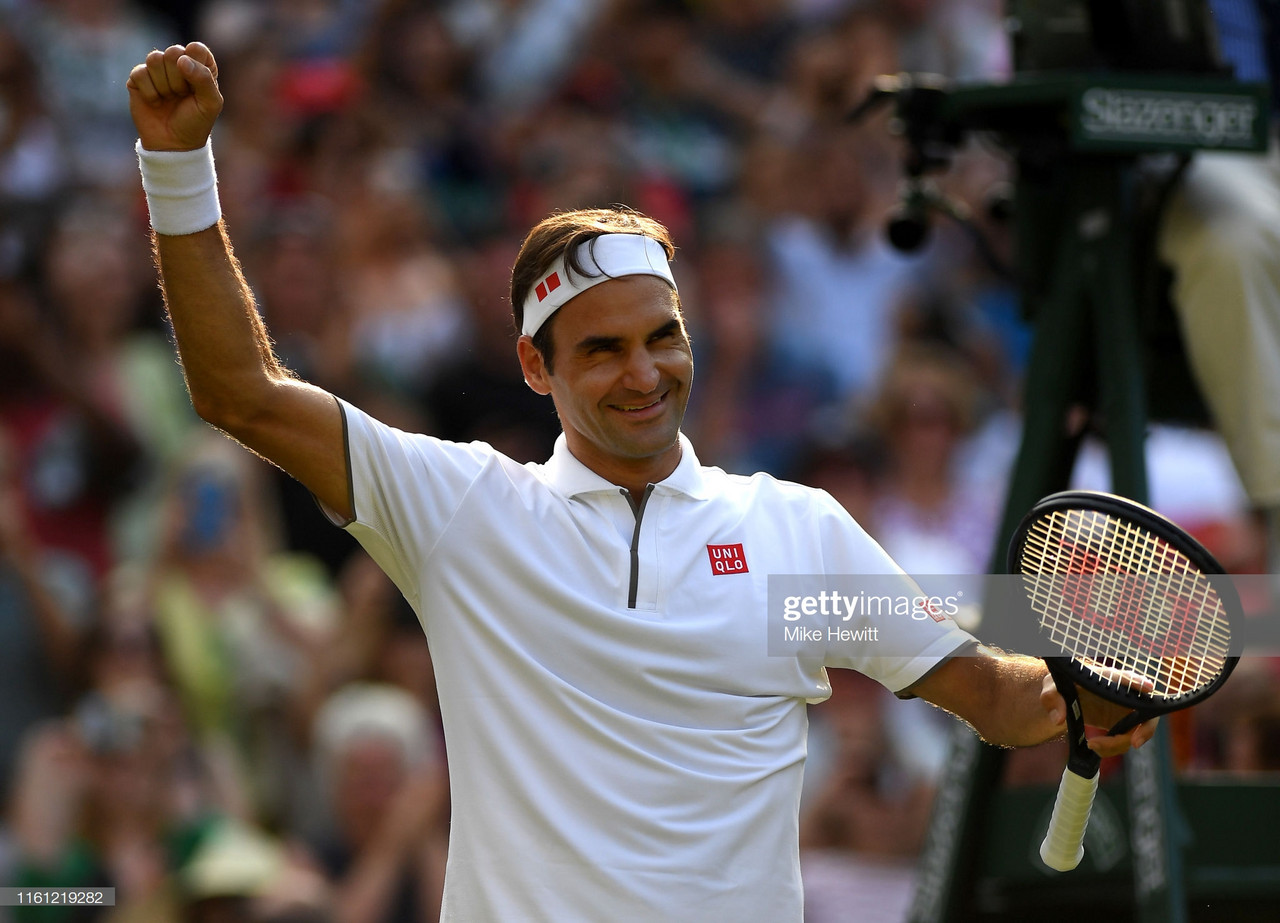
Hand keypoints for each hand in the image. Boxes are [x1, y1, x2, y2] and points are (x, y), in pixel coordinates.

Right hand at [126, 42, 222, 151]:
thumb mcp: (210, 104)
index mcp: (199, 66)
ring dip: (164, 85)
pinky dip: (150, 92)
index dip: (195, 67)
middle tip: (182, 96)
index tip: (197, 87)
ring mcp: (157, 70)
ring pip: (155, 58)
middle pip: (174, 51)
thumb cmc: (195, 122)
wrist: (173, 144)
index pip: (196, 48)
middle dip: (179, 79)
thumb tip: (181, 60)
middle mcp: (178, 64)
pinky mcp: (138, 78)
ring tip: (169, 98)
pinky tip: (156, 102)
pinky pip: (140, 72)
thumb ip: (204, 78)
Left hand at [1040, 672, 1158, 757]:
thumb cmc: (1062, 685)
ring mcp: (1126, 710)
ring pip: (1137, 731)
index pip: (1126, 677)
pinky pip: (1125, 740)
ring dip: (1118, 743)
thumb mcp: (1052, 686)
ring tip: (1092, 745)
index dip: (1138, 682)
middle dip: (1146, 728)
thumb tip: (1059, 718)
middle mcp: (1123, 694)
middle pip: (1147, 710)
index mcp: (1108, 677)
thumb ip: (1052, 697)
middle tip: (1134, 743)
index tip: (1147, 688)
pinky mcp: (1123, 725)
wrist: (1065, 698)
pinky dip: (1112, 748)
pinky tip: (1094, 746)